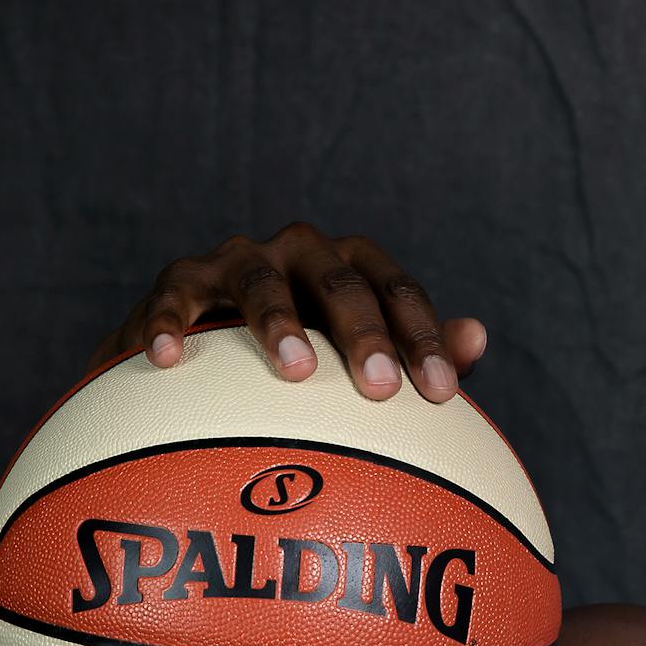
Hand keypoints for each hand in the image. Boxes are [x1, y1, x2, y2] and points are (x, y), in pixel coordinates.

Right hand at [84, 220, 487, 401]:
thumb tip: (477, 337)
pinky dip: (168, 323)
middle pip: (338, 280)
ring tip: (297, 371)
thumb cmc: (302, 362)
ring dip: (278, 321)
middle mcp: (299, 251)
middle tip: (381, 391)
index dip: (422, 337)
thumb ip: (416, 351)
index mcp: (351, 267)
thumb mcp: (357, 358)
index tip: (442, 395)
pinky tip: (169, 360)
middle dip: (363, 333)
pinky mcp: (180, 280)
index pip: (397, 289)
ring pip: (261, 278)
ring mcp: (238, 260)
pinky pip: (173, 297)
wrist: (206, 356)